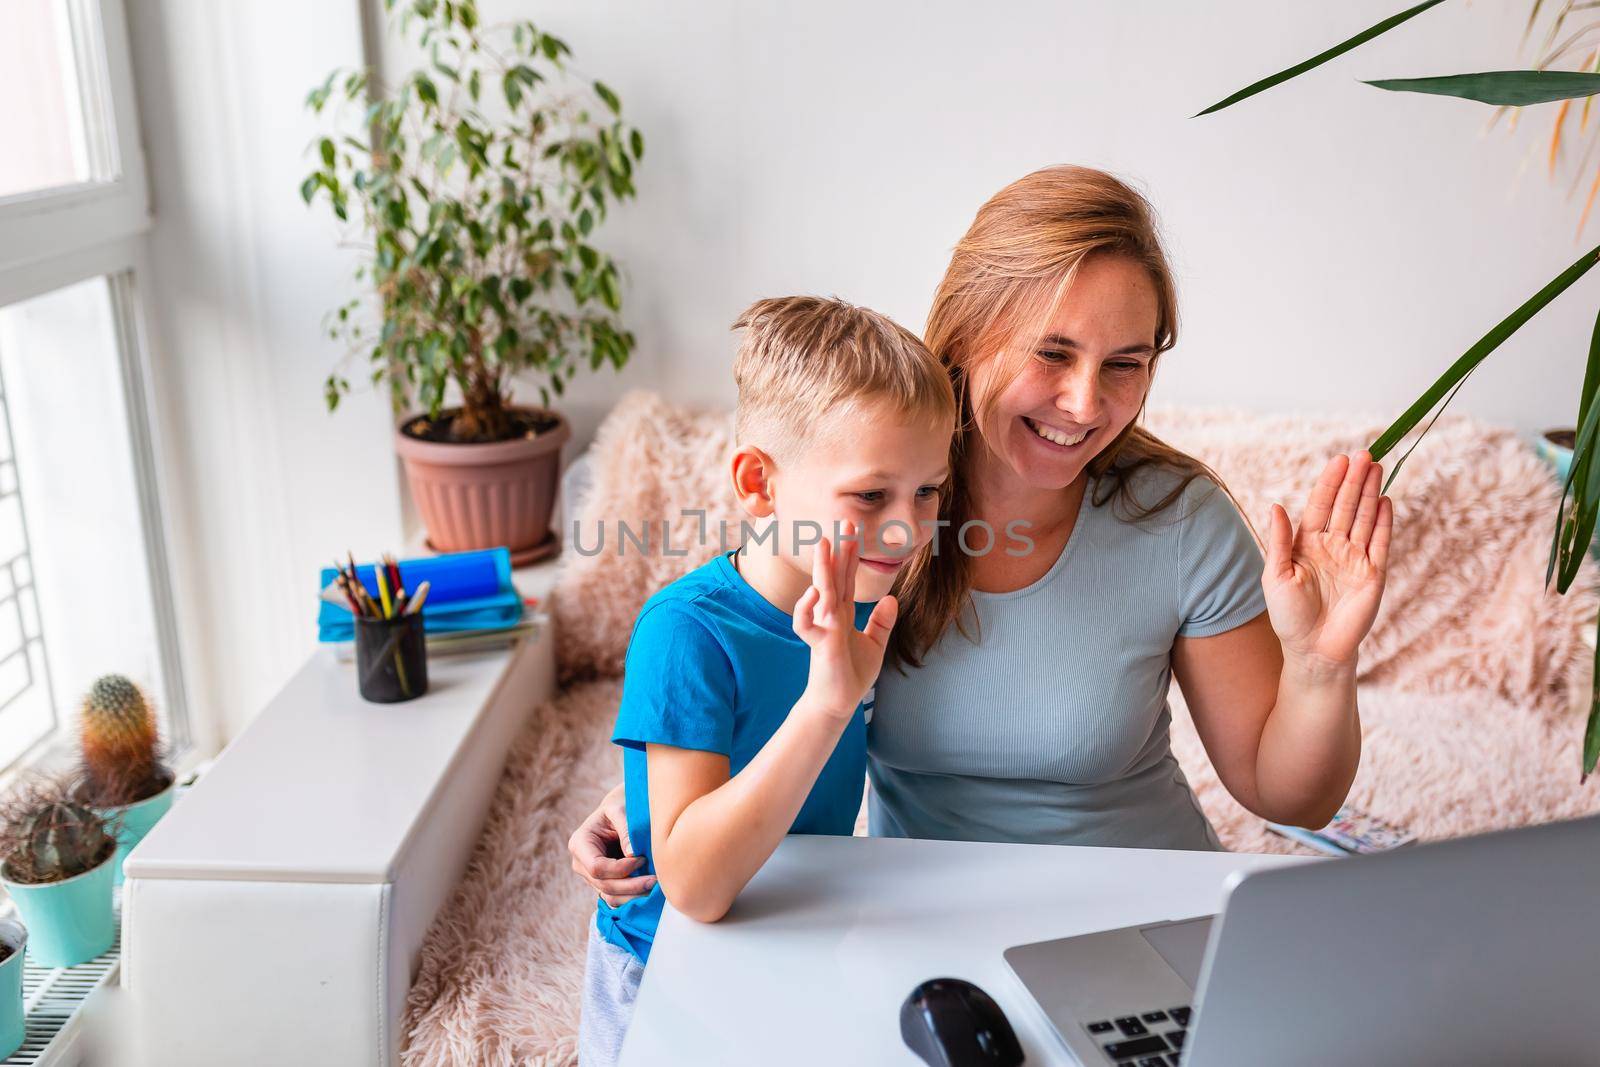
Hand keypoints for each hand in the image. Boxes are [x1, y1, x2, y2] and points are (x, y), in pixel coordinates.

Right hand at [567, 782, 655, 906]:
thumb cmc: (620, 806)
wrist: (620, 812)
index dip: (621, 868)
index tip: (642, 859)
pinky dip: (633, 898)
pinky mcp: (604, 883)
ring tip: (655, 887)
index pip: (597, 867)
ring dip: (633, 896)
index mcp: (580, 844)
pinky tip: (649, 891)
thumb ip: (625, 830)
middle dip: (631, 886)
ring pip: (610, 897)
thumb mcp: (620, 810)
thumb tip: (633, 854)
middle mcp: (581, 863)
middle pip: (604, 885)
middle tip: (655, 880)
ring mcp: (591, 876)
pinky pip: (616, 899)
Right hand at [792, 522, 898, 718]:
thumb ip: (882, 622)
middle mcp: (831, 616)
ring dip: (823, 568)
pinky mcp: (821, 644)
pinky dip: (809, 608)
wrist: (839, 703)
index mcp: (843, 614)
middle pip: (835, 577)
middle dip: (838, 550)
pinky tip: (815, 594)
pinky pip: (809, 622)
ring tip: (824, 544)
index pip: (846, 579)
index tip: (853, 532)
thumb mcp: (875, 645)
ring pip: (821, 592)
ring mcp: (824, 628)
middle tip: (845, 522)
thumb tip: (892, 598)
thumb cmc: (852, 675)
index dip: (850, 556)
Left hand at [1263, 451, 1393, 669]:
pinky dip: (1383, 522)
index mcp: (1306, 544)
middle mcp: (1332, 546)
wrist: (1313, 650)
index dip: (1331, 483)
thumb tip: (1276, 506)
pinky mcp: (1373, 574)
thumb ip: (1279, 541)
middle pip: (1346, 506)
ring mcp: (1355, 558)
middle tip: (1365, 453)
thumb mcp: (1276, 576)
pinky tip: (1385, 500)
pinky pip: (1380, 542)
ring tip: (1377, 466)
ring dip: (1371, 493)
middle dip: (1355, 480)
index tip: (1340, 460)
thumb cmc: (1288, 616)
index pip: (1321, 505)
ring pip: (1364, 518)